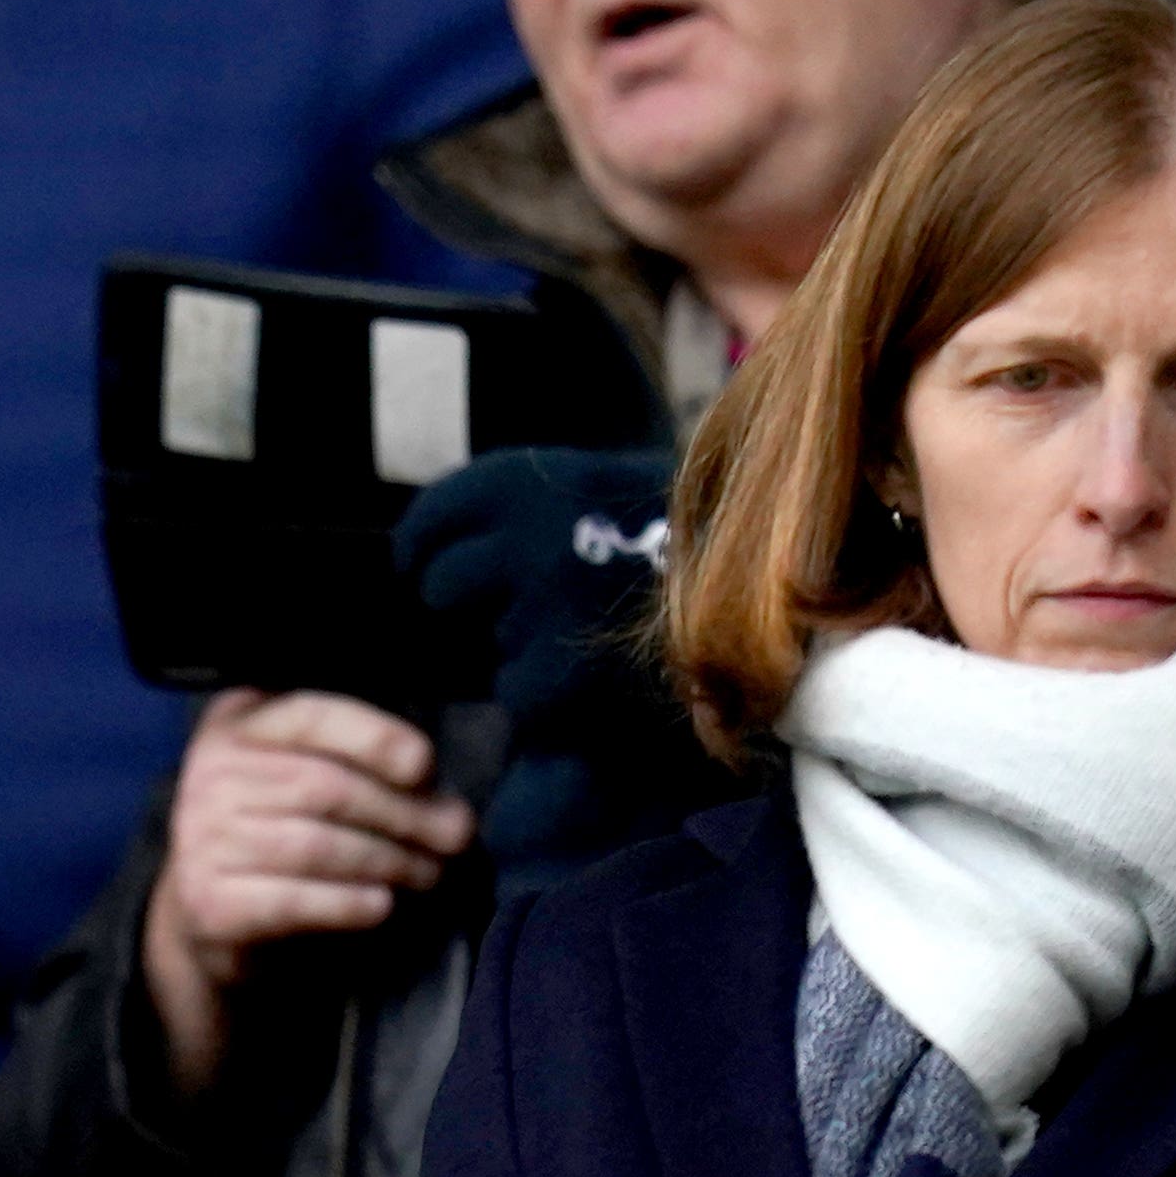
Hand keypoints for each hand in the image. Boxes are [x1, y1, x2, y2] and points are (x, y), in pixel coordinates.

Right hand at [136, 690, 473, 1104]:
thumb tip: (452, 813)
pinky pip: (295, 902)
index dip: (374, 738)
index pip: (310, 715)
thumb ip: (367, 771)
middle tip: (453, 838)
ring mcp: (201, 839)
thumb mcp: (309, 774)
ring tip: (427, 873)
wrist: (210, 913)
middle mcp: (210, 774)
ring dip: (389, 862)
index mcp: (237, 724)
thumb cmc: (280, 829)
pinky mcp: (209, 903)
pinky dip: (349, 905)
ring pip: (317, 846)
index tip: (423, 767)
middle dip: (403, 814)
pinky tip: (380, 905)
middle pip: (325, 787)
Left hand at [399, 442, 680, 732]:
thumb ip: (510, 509)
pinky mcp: (559, 679)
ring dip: (512, 644)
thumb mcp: (586, 486)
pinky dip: (544, 693)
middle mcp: (523, 540)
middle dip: (459, 599)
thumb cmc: (662, 536)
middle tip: (495, 605)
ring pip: (482, 642)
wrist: (758, 585)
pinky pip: (517, 693)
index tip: (417, 564)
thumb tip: (425, 553)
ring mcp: (542, 612)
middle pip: (439, 584)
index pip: (430, 522)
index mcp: (524, 483)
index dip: (419, 548)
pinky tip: (592, 672)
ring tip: (576, 628)